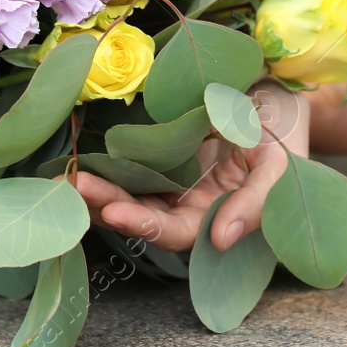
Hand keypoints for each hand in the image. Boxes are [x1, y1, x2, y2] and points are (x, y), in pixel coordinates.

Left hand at [69, 83, 310, 253]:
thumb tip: (221, 240)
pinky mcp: (158, 155)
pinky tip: (75, 161)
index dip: (144, 226)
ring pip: (128, 192)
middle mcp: (185, 207)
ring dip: (95, 189)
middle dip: (105, 204)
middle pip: (140, 215)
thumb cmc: (285, 144)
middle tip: (74, 188)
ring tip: (62, 180)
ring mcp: (169, 181)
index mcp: (215, 219)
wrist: (281, 106)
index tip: (114, 212)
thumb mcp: (279, 174)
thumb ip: (253, 207)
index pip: (175, 232)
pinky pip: (128, 165)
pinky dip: (103, 165)